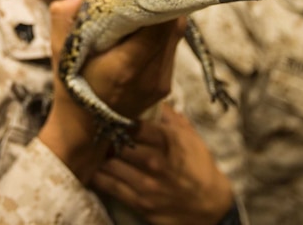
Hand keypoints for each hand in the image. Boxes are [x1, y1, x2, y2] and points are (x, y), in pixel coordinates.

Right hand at [39, 0, 185, 183]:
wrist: (84, 131)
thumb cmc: (71, 88)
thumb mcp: (60, 51)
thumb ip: (65, 17)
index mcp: (126, 66)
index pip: (160, 24)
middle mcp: (150, 76)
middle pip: (173, 27)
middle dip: (164, 2)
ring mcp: (161, 83)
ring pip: (176, 37)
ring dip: (165, 17)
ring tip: (148, 1)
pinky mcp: (164, 86)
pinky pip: (171, 49)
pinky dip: (163, 33)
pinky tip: (147, 26)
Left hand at [91, 103, 234, 224]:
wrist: (210, 204)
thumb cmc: (199, 165)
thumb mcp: (190, 136)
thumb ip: (169, 116)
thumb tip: (152, 97)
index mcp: (168, 141)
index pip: (134, 124)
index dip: (118, 117)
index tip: (110, 113)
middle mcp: (156, 162)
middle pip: (118, 142)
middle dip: (107, 135)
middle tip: (98, 129)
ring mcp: (146, 184)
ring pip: (110, 164)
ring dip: (100, 155)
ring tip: (96, 148)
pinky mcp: (139, 202)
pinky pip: (110, 186)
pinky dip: (98, 175)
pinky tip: (93, 167)